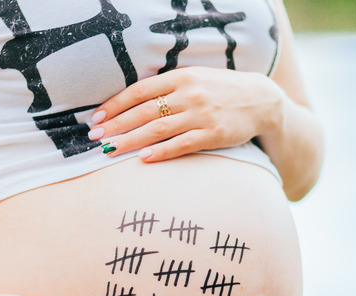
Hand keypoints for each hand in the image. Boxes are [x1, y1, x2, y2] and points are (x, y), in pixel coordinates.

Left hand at [88, 66, 283, 161]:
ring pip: (158, 129)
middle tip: (95, 138)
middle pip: (144, 111)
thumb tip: (130, 103)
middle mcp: (189, 94)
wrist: (261, 100)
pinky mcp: (213, 134)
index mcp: (181, 76)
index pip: (139, 90)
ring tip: (109, 150)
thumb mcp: (194, 79)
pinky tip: (144, 159)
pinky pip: (182, 145)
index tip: (97, 117)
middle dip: (116, 125)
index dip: (115, 104)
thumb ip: (166, 87)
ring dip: (130, 140)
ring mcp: (201, 114)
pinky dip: (161, 152)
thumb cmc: (219, 91)